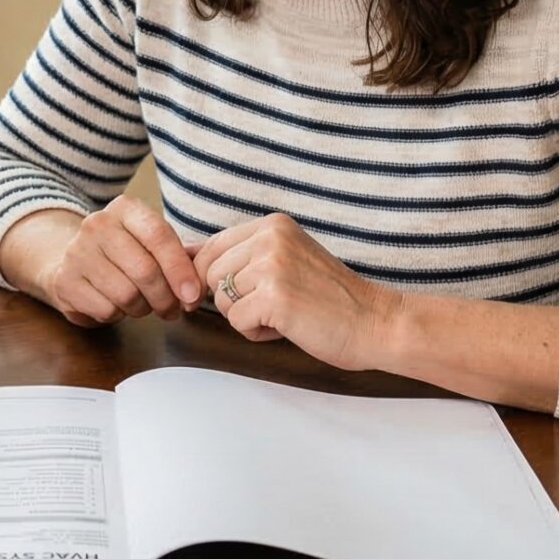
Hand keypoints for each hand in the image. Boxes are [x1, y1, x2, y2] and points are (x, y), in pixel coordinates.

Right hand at [23, 195, 204, 325]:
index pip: (159, 236)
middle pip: (145, 271)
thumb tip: (201, 284)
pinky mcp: (64, 281)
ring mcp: (76, 252)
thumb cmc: (124, 255)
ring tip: (142, 304)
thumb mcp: (150, 244)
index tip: (193, 295)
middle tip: (173, 309)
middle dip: (166, 298)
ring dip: (142, 309)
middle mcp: (97, 224)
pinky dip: (118, 315)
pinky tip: (115, 305)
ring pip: (126, 295)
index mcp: (124, 208)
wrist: (71, 262)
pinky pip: (106, 310)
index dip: (180, 270)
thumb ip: (180, 258)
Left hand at [190, 213, 399, 370]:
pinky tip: (287, 328)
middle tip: (271, 308)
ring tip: (283, 316)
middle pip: (210, 274)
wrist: (375, 323)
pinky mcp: (275, 296)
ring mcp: (272, 265)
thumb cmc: (328, 298)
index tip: (241, 295)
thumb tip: (182, 253)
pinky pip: (236, 321)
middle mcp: (270, 237)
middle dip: (232, 299)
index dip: (215, 278)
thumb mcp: (284, 261)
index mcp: (272, 224)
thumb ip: (240, 255)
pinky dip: (257, 333)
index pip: (211, 247)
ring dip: (245, 317)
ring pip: (221, 299)